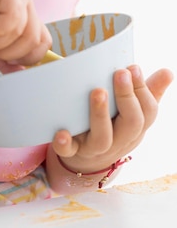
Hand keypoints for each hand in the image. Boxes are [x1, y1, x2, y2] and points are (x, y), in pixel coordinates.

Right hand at [0, 0, 51, 65]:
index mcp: (24, 13)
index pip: (42, 40)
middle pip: (34, 39)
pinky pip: (12, 19)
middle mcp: (25, 0)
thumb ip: (3, 57)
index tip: (4, 58)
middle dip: (7, 52)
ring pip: (21, 31)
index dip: (27, 56)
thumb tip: (20, 73)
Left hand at [51, 65, 173, 175]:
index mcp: (135, 127)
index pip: (148, 112)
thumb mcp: (133, 112)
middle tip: (120, 73)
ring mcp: (95, 148)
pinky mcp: (73, 152)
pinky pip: (68, 151)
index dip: (142, 90)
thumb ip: (148, 92)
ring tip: (98, 91)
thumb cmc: (114, 127)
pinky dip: (64, 143)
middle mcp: (119, 140)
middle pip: (131, 124)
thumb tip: (168, 71)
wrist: (87, 160)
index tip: (133, 67)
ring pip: (103, 138)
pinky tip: (61, 133)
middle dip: (127, 97)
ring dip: (100, 114)